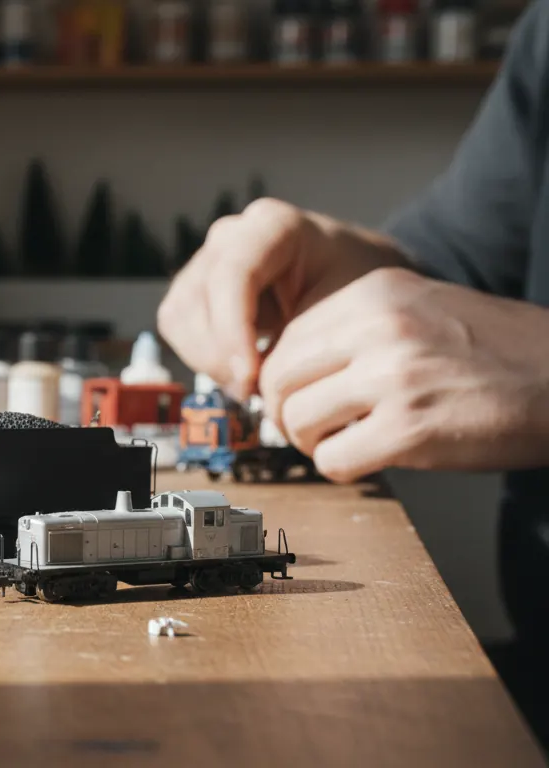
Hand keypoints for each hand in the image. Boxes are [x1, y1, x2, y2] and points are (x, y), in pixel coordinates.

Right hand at [158, 198, 410, 400]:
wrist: (356, 281)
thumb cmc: (361, 287)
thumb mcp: (355, 300)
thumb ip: (312, 332)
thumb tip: (270, 379)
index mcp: (273, 225)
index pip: (232, 274)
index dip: (233, 331)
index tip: (252, 377)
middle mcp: (230, 236)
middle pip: (196, 299)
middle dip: (220, 354)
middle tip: (256, 391)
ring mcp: (207, 261)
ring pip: (178, 316)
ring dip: (208, 360)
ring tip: (252, 383)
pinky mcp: (194, 290)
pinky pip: (177, 329)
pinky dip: (203, 359)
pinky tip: (241, 371)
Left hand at [260, 267, 548, 481]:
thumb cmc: (496, 353)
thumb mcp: (419, 310)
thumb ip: (355, 330)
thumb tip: (289, 370)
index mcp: (374, 294)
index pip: (285, 340)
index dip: (284, 379)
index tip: (302, 398)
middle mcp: (377, 326)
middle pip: (278, 379)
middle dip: (286, 413)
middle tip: (312, 429)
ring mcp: (392, 375)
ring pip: (296, 419)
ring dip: (311, 442)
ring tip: (341, 443)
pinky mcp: (408, 428)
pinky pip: (332, 459)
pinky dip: (340, 467)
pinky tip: (367, 459)